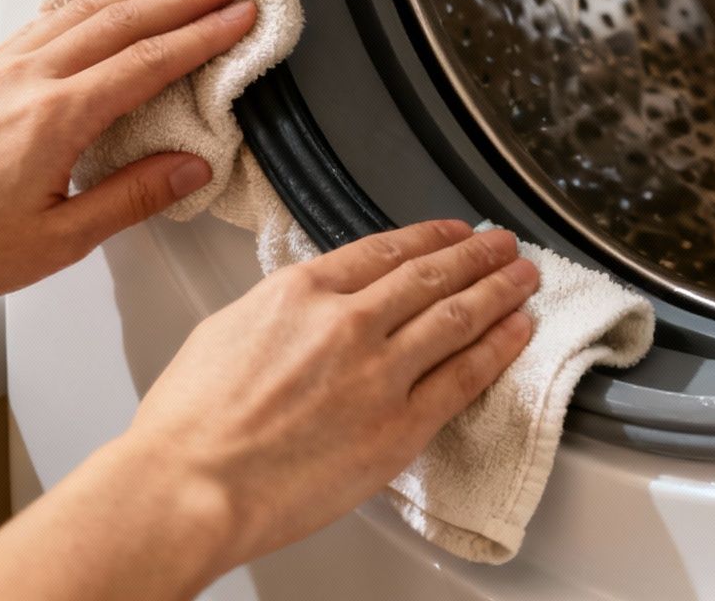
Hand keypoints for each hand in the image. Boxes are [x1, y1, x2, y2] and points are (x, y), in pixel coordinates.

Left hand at [0, 0, 255, 302]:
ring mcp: (1, 66)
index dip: (200, 36)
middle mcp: (28, 78)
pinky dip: (87, 1)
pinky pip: (45, 18)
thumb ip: (132, 197)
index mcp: (54, 118)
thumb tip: (190, 168)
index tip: (236, 16)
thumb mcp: (60, 239)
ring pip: (81, 10)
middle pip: (120, 20)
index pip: (146, 63)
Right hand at [112, 221, 538, 575]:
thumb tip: (302, 310)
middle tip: (502, 244)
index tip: (451, 233)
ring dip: (499, 290)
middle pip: (430, 275)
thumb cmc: (191, 422)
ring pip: (457, 317)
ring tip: (523, 278)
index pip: (382, 250)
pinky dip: (498, 349)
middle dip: (475, 255)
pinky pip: (465, 376)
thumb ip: (278, 313)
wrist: (192, 482)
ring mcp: (380, 373)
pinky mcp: (400, 426)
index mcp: (300, 292)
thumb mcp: (225, 331)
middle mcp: (347, 322)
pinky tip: (517, 332)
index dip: (427, 237)